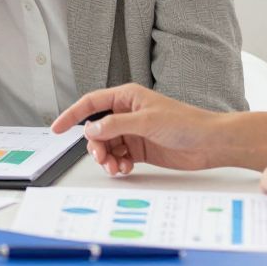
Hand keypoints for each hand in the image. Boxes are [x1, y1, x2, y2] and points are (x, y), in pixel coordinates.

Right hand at [51, 84, 226, 175]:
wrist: (210, 143)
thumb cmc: (185, 123)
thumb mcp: (147, 121)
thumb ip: (116, 125)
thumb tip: (91, 129)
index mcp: (127, 97)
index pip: (91, 103)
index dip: (72, 115)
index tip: (56, 128)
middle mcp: (127, 114)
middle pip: (97, 129)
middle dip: (95, 145)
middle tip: (101, 157)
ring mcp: (133, 132)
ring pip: (106, 146)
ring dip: (106, 158)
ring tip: (116, 167)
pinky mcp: (140, 149)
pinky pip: (119, 157)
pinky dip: (118, 164)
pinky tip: (126, 168)